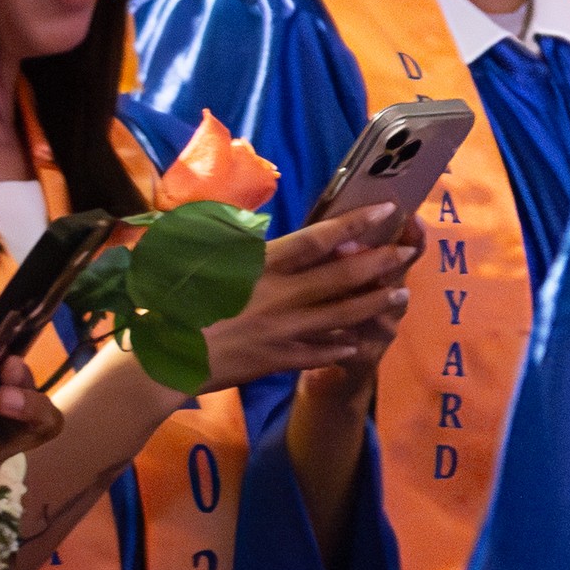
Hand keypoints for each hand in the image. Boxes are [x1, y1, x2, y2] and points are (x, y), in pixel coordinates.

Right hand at [194, 204, 410, 392]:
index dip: (357, 223)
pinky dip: (342, 347)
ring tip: (400, 295)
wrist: (161, 359)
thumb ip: (240, 247)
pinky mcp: (278, 361)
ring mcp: (283, 331)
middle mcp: (280, 295)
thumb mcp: (205, 259)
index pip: (320, 238)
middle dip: (380, 263)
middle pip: (342, 277)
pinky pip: (320, 353)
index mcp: (262, 264)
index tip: (387, 209)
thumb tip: (266, 235)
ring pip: (342, 316)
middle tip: (408, 253)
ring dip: (374, 304)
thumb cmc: (174, 301)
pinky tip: (360, 342)